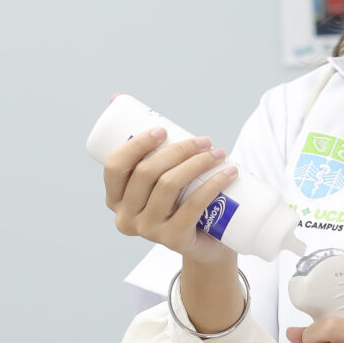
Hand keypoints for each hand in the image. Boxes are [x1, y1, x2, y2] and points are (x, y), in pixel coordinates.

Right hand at [102, 129, 237, 266]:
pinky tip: (229, 173)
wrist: (205, 245)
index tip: (164, 130)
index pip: (115, 166)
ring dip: (197, 163)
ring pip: (169, 186)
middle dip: (177, 150)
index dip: (136, 144)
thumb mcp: (158, 174)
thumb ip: (140, 143)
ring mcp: (148, 231)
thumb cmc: (179, 201)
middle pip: (147, 173)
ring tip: (219, 153)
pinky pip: (192, 206)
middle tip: (204, 141)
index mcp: (115, 199)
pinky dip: (212, 185)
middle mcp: (125, 218)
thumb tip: (115, 98)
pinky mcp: (173, 240)